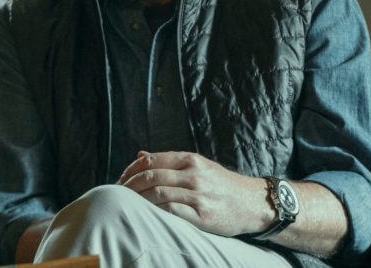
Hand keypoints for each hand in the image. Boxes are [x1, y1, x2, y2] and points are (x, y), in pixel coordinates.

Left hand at [118, 151, 271, 236]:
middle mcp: (194, 175)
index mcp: (191, 160)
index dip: (131, 169)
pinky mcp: (202, 216)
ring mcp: (198, 195)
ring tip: (128, 207)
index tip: (121, 179)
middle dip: (129, 186)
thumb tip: (140, 155)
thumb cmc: (222, 184)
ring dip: (138, 201)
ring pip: (158, 195)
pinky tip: (146, 216)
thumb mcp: (199, 165)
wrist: (252, 202)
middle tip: (118, 195)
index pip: (152, 160)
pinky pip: (171, 213)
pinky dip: (154, 213)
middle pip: (151, 177)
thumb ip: (170, 161)